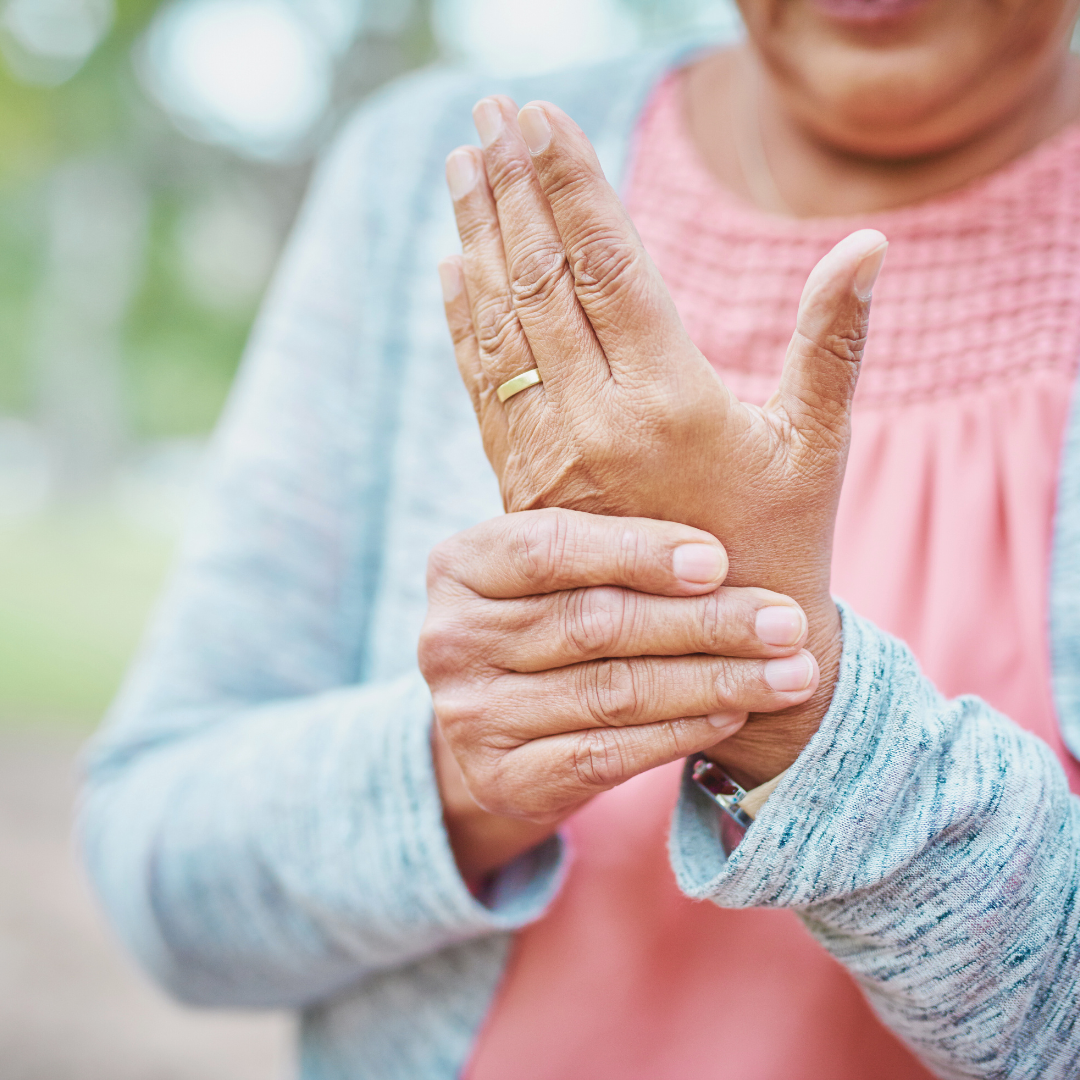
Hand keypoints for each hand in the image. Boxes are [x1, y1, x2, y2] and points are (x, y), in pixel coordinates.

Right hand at [419, 509, 815, 881]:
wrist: (508, 724)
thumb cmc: (557, 618)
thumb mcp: (562, 566)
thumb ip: (616, 528)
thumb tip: (719, 449)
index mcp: (458, 565)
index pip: (546, 547)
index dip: (635, 551)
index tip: (719, 559)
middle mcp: (448, 639)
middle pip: (592, 623)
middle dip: (703, 623)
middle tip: (786, 621)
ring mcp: (469, 716)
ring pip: (612, 692)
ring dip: (714, 681)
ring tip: (790, 671)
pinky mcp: (502, 779)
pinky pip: (606, 753)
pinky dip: (681, 732)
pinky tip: (735, 712)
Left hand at [439, 96, 887, 784]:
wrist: (716, 653)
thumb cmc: (784, 542)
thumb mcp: (816, 444)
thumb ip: (833, 342)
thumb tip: (867, 243)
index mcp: (670, 399)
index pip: (608, 263)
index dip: (572, 184)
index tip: (540, 117)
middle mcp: (597, 422)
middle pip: (542, 280)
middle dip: (513, 189)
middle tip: (489, 111)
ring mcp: (550, 457)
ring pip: (504, 329)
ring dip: (478, 241)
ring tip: (462, 168)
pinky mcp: (525, 487)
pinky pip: (486, 390)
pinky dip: (467, 325)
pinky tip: (453, 271)